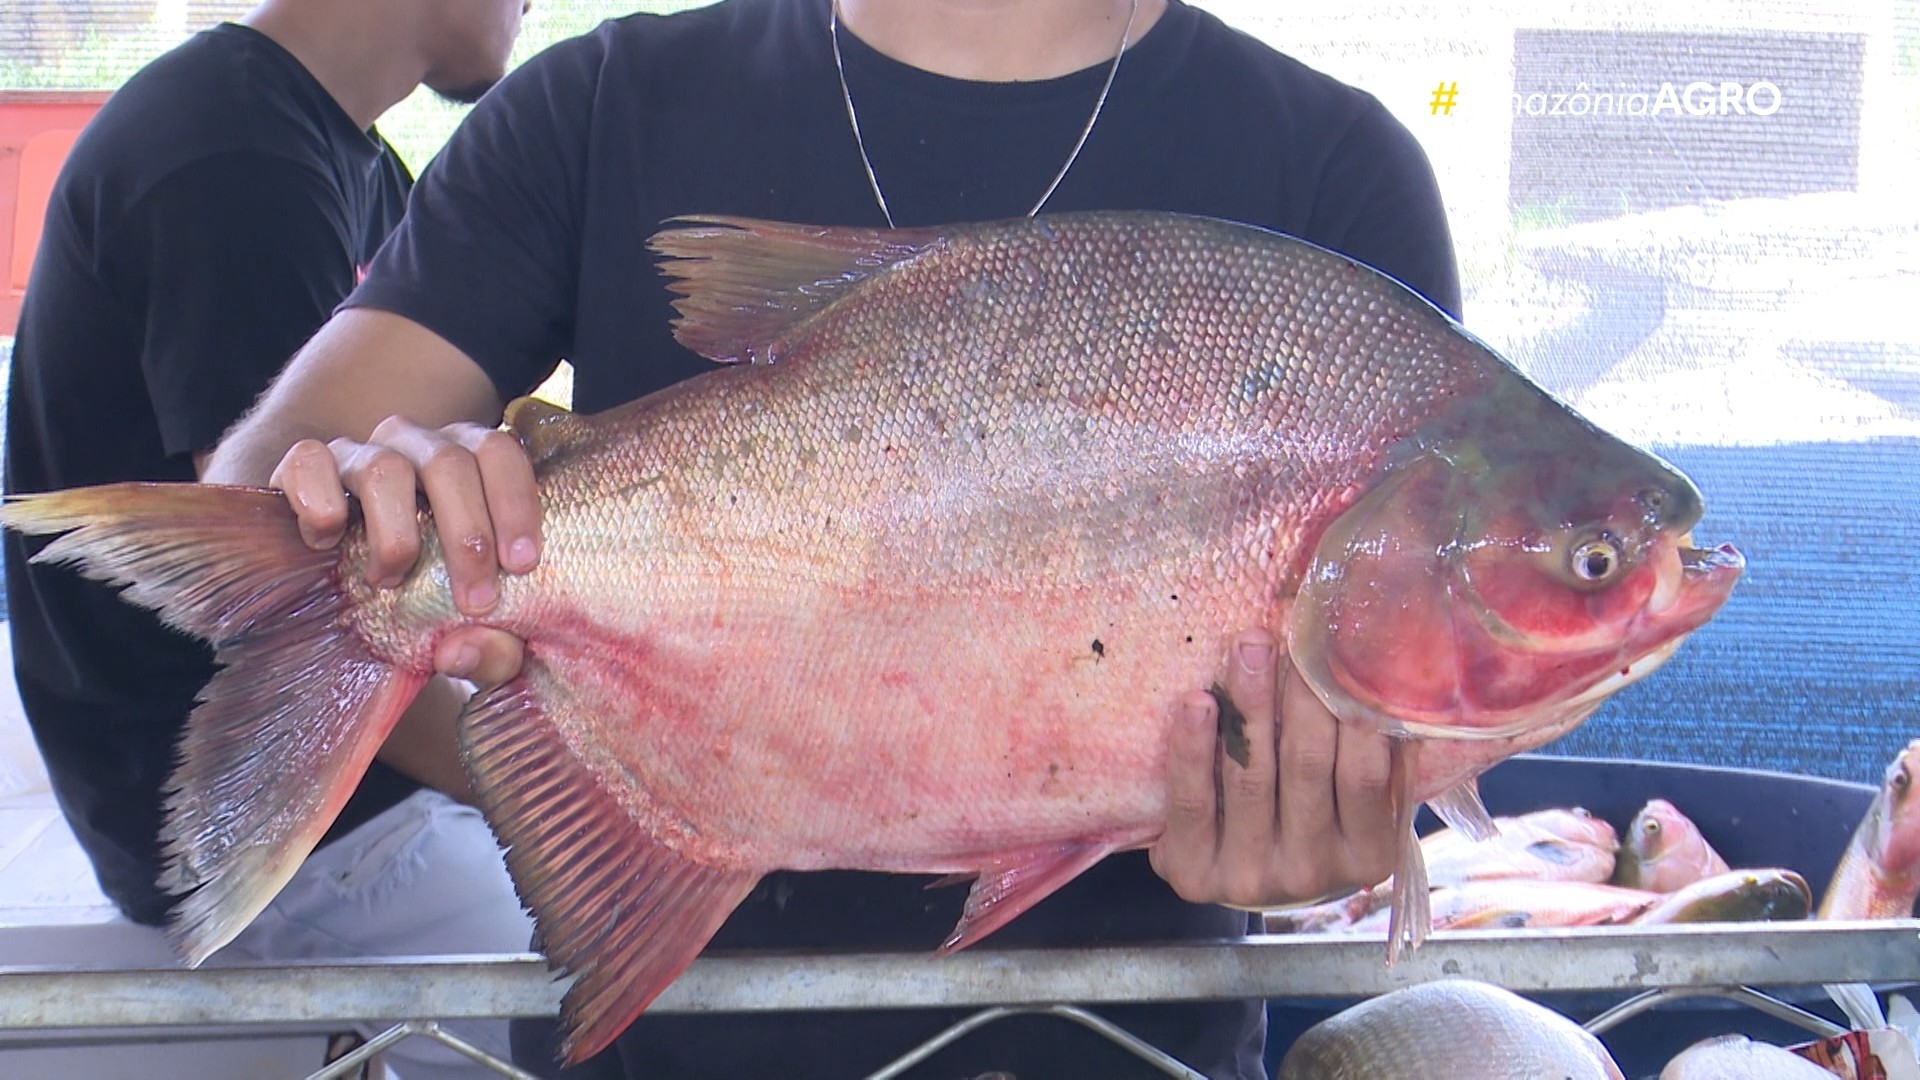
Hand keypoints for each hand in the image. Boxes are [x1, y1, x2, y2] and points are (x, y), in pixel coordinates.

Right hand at [269, 415, 538, 685]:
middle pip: (449, 461)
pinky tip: (326, 542)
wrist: (344, 606)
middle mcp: (417, 446)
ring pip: (385, 467)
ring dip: (396, 535)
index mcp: (470, 462)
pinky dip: (320, 501)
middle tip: (475, 599)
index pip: (498, 453)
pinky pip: (309, 462)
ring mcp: (359, 453)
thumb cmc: (429, 607)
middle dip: (468, 534)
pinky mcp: (303, 466)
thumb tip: (459, 651)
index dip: (514, 502)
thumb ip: (491, 650)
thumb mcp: (472, 632)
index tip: (522, 564)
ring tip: (390, 581)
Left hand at [1149, 629, 1397, 907]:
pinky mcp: (1195, 874)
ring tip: (1248, 647)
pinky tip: (1196, 701)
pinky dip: (1193, 747)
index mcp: (1367, 854)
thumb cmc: (1309, 818)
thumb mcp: (1355, 800)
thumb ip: (1376, 754)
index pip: (1366, 774)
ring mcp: (1252, 878)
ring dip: (1249, 703)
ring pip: (1251, 777)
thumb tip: (1391, 670)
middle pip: (1308, 766)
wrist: (1241, 872)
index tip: (1346, 652)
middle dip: (1301, 693)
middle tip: (1293, 636)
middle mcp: (1312, 872)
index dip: (1356, 709)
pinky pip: (1193, 802)